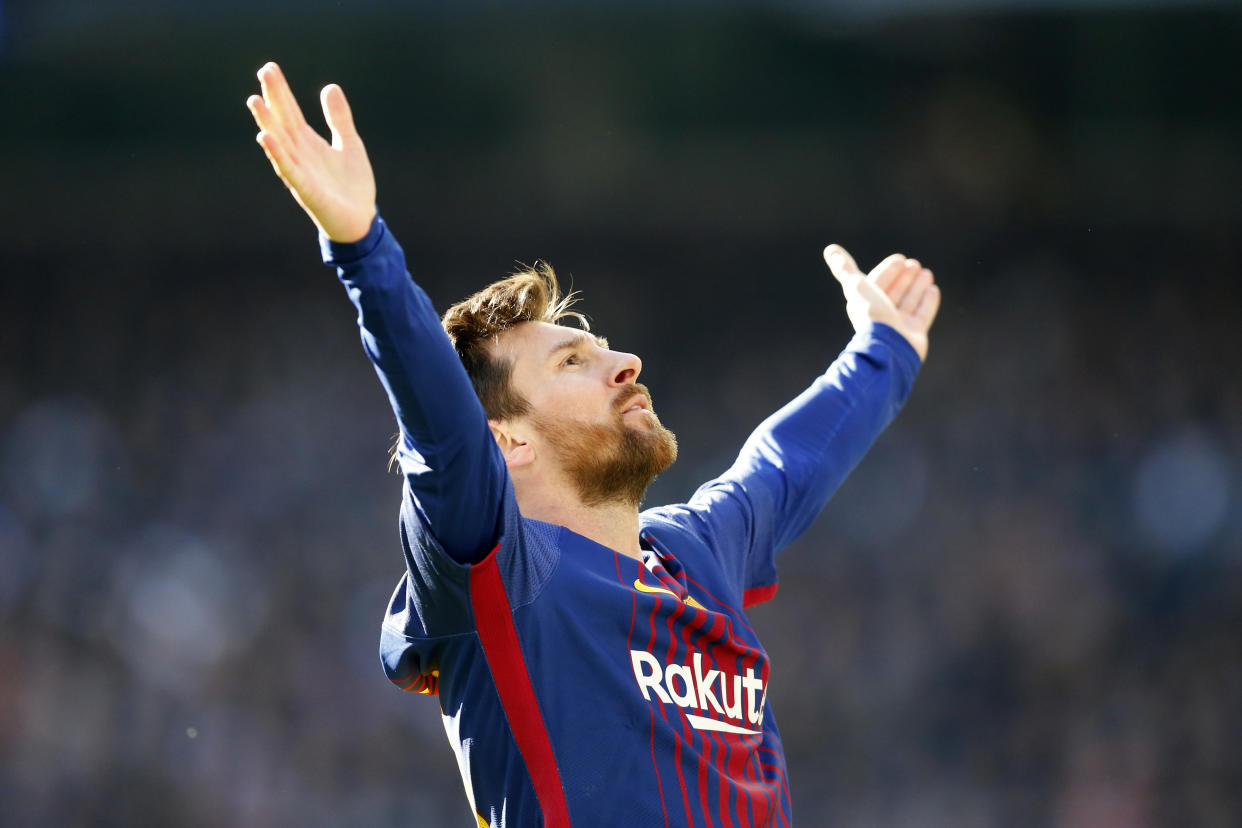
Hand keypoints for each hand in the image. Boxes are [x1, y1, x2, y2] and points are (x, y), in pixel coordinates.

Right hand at [246, 62, 376, 242]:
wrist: (362, 221)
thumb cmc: (353, 186)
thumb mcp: (350, 145)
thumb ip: (339, 119)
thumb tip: (330, 87)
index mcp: (309, 143)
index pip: (291, 112)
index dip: (281, 91)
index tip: (270, 68)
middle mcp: (299, 155)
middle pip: (282, 122)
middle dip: (273, 99)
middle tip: (263, 71)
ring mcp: (300, 172)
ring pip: (280, 144)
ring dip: (267, 123)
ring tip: (255, 100)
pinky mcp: (306, 190)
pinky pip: (288, 170)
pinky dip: (277, 153)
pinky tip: (265, 137)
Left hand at [823, 245, 940, 361]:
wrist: (888, 346)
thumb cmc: (872, 315)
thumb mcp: (856, 286)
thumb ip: (844, 268)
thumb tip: (830, 249)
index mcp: (866, 304)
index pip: (878, 283)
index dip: (888, 270)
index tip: (900, 259)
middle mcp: (881, 315)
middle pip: (894, 292)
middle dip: (904, 277)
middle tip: (915, 264)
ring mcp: (898, 326)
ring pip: (909, 301)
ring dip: (917, 286)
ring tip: (927, 273)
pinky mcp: (914, 334)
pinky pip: (923, 314)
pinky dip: (928, 301)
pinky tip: (934, 289)